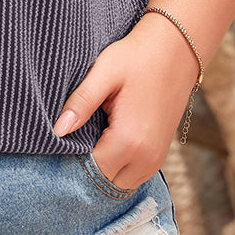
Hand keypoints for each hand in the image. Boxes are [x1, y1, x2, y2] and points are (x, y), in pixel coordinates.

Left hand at [52, 25, 200, 191]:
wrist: (176, 50)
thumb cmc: (137, 57)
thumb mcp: (104, 73)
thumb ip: (81, 103)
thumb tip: (58, 131)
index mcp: (130, 140)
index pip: (90, 171)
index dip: (70, 161)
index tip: (58, 145)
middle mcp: (146, 158)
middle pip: (104, 182)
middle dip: (85, 170)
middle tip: (68, 144)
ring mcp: (156, 160)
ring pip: (119, 184)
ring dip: (102, 170)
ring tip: (85, 143)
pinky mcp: (160, 155)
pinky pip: (132, 176)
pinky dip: (116, 168)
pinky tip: (103, 144)